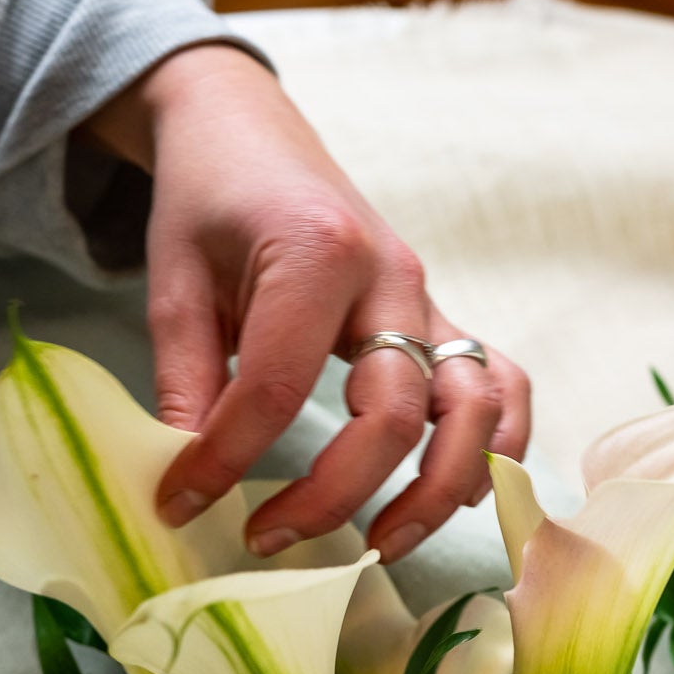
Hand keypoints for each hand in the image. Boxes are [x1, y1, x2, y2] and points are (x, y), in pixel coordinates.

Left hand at [85, 43, 531, 562]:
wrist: (247, 127)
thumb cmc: (208, 199)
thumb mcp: (173, 283)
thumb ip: (186, 382)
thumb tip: (188, 485)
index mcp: (316, 254)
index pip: (280, 388)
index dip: (228, 461)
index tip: (182, 504)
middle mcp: (391, 277)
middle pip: (394, 414)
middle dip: (336, 495)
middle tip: (271, 540)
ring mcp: (428, 298)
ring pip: (475, 409)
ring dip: (440, 491)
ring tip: (381, 545)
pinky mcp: (441, 317)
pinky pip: (500, 384)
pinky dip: (495, 447)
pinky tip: (459, 496)